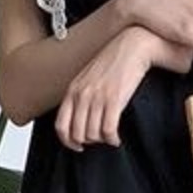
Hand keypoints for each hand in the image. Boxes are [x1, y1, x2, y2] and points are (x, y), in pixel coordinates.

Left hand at [56, 25, 164, 151]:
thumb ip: (80, 96)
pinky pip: (108, 130)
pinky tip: (116, 138)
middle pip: (78, 134)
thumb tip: (80, 120)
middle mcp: (82, 95)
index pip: (61, 126)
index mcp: (73, 90)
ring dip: (102, 140)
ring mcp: (97, 97)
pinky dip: (112, 139)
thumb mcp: (88, 78)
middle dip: (89, 142)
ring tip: (110, 137)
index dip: (68, 142)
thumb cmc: (113, 62)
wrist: (131, 46)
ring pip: (93, 135)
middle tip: (99, 139)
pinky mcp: (114, 99)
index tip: (78, 146)